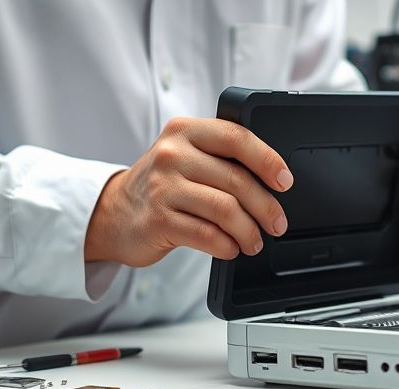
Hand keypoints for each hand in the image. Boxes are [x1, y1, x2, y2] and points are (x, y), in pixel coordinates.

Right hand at [85, 117, 291, 265]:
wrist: (113, 213)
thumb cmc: (161, 186)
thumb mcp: (185, 157)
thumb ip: (221, 159)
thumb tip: (272, 183)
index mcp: (186, 131)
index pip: (237, 138)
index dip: (268, 160)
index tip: (285, 181)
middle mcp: (172, 154)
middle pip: (237, 180)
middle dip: (266, 207)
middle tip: (277, 223)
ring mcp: (163, 187)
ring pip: (226, 210)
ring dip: (249, 231)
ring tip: (254, 241)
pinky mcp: (158, 220)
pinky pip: (207, 235)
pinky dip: (227, 245)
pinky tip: (231, 248)